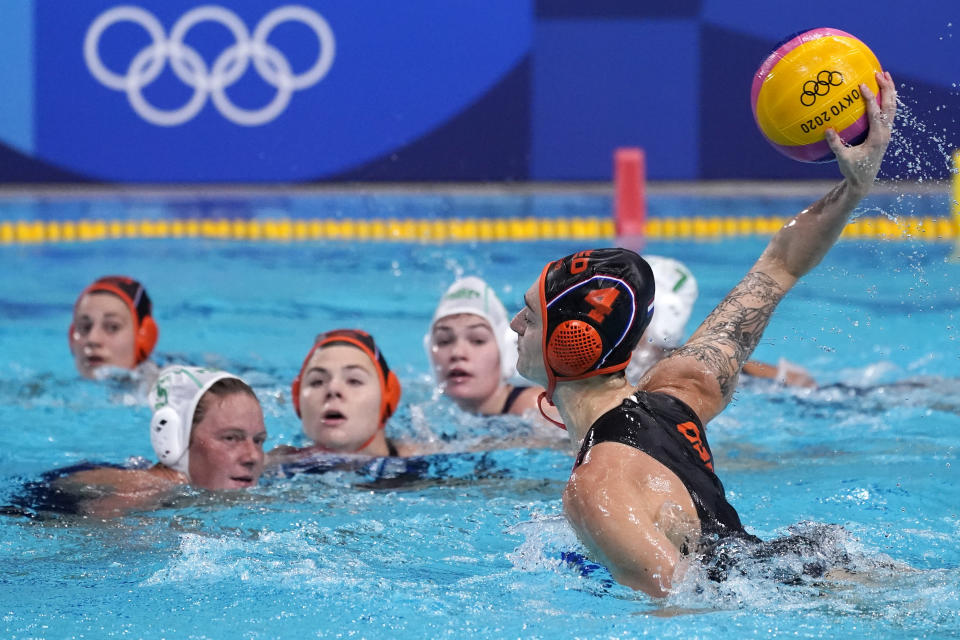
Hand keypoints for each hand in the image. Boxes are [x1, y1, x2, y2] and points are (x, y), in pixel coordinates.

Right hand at [825, 71, 896, 190]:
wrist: (864, 181)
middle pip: (890, 105)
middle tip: (879, 73)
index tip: (862, 85)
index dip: (870, 98)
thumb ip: (836, 144)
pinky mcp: (884, 132)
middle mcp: (885, 133)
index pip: (876, 113)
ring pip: (892, 107)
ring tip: (885, 75)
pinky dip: (886, 99)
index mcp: (877, 138)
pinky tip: (880, 91)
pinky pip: (888, 112)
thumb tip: (827, 129)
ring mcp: (887, 132)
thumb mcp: (842, 159)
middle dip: (886, 88)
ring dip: (890, 91)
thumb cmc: (853, 170)